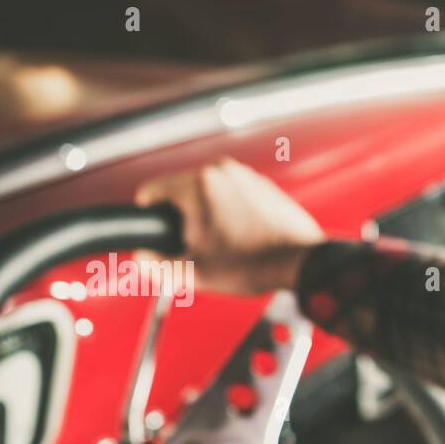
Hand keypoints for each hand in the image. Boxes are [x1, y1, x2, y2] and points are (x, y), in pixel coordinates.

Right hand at [134, 157, 325, 294]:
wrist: (301, 262)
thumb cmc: (254, 265)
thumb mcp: (194, 272)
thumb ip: (157, 265)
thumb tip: (143, 257)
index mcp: (198, 185)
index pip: (152, 191)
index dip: (149, 216)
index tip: (159, 234)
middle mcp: (221, 171)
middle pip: (180, 192)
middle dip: (182, 219)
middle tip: (197, 247)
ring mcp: (245, 176)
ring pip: (208, 194)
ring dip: (207, 215)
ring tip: (224, 244)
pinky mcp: (262, 186)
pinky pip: (233, 196)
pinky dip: (231, 213)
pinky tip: (242, 237)